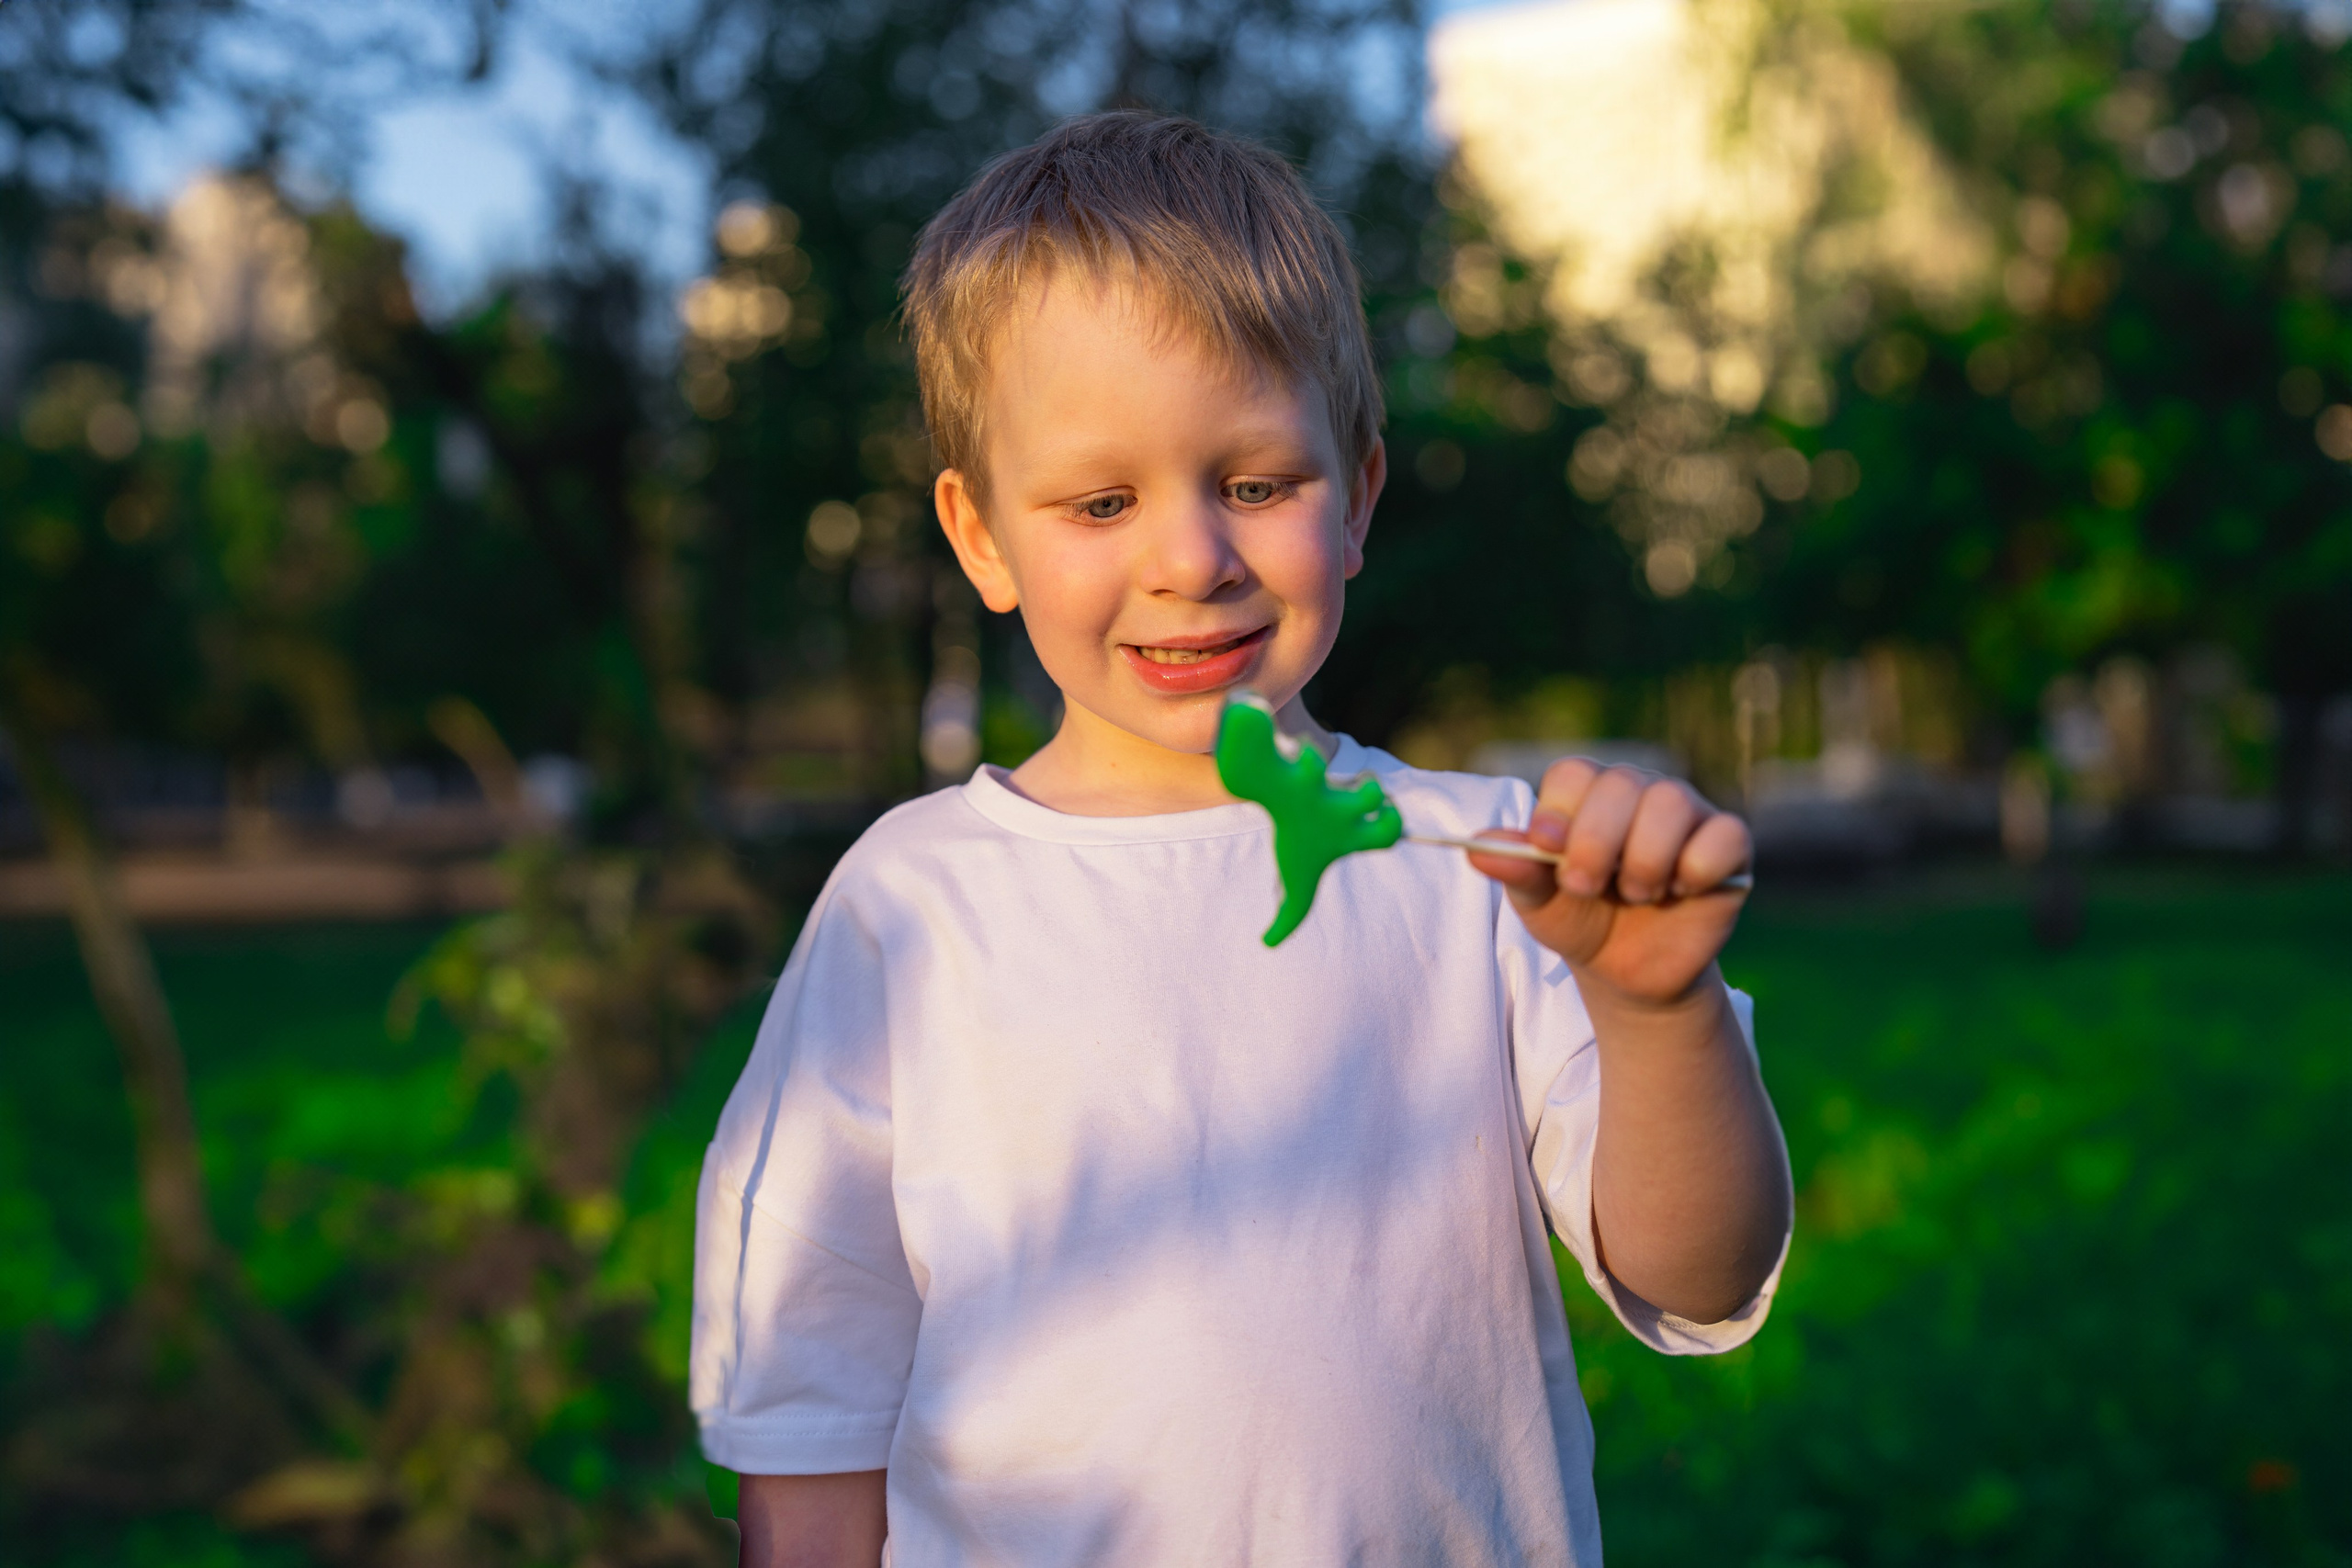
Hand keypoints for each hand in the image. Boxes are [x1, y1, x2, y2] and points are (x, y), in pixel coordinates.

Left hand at [1468, 759, 1750, 1006]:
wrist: (1628, 972)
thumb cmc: (1580, 921)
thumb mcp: (1539, 903)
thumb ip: (1516, 871)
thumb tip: (1475, 847)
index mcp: (1588, 794)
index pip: (1574, 773)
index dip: (1559, 811)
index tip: (1547, 848)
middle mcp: (1639, 791)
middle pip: (1621, 783)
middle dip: (1596, 844)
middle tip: (1586, 887)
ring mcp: (1689, 812)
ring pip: (1672, 803)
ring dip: (1644, 863)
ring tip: (1635, 895)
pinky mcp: (1730, 843)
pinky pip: (1723, 835)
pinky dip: (1695, 871)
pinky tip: (1680, 892)